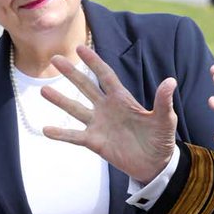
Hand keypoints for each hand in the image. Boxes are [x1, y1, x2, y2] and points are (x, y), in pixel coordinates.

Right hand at [40, 45, 176, 179]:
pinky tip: (45, 129)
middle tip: (55, 59)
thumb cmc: (161, 139)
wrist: (155, 165)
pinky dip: (61, 134)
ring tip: (43, 90)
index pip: (105, 75)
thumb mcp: (165, 119)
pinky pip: (74, 137)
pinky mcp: (95, 142)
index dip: (93, 62)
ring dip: (60, 100)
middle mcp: (107, 108)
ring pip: (76, 109)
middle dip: (71, 73)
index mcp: (122, 99)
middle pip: (86, 86)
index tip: (80, 48)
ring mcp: (99, 125)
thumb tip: (170, 81)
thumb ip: (163, 101)